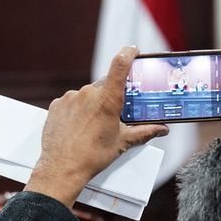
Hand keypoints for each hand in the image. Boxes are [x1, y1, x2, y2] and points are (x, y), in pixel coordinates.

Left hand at [25, 46, 169, 206]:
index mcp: (108, 99)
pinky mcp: (58, 105)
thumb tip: (162, 129)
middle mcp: (88, 94)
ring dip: (93, 105)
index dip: (128, 53)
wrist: (62, 169)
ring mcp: (71, 98)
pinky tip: (79, 127)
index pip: (120, 64)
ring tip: (93, 126)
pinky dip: (77, 111)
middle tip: (115, 113)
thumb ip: (145, 132)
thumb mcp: (122, 143)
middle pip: (105, 85)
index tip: (133, 51)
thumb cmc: (93, 156)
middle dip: (111, 96)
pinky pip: (72, 102)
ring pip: (87, 94)